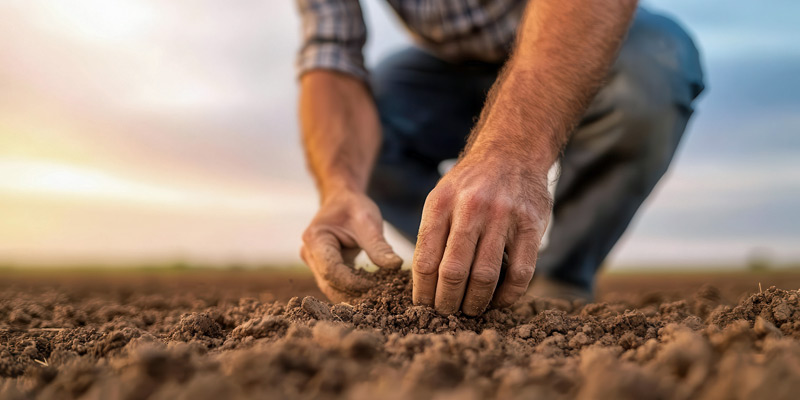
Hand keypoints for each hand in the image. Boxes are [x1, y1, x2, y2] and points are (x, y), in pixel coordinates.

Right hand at [301, 190, 402, 302]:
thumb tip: (395, 265)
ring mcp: (313, 264)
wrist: (342, 201)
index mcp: (315, 239)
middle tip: (381, 300)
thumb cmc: (353, 207)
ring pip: (331, 288)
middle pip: (329, 284)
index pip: (332, 270)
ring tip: (378, 299)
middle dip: (354, 294)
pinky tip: (372, 294)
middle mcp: (309, 254)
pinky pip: (336, 285)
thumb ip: (378, 245)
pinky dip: (353, 291)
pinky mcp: (322, 269)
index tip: (377, 287)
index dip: (353, 283)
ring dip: (354, 296)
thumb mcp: (368, 222)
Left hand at [412, 149, 550, 315]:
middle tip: (446, 314)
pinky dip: (508, 295)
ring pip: (485, 275)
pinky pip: (520, 273)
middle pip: (452, 271)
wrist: (512, 152)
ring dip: (475, 302)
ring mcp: (503, 216)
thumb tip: (422, 281)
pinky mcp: (531, 226)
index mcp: (442, 203)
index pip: (425, 259)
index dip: (423, 291)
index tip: (423, 306)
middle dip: (446, 302)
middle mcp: (471, 208)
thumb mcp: (441, 196)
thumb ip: (432, 233)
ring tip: (469, 310)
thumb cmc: (471, 183)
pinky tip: (499, 301)